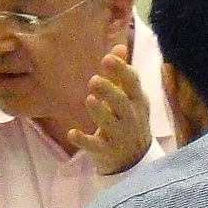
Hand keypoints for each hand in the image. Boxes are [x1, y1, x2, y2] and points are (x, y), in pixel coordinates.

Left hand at [66, 42, 153, 175]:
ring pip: (110, 124)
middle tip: (94, 80)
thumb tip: (119, 45)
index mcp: (137, 101)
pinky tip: (71, 132)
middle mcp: (130, 118)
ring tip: (90, 100)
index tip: (107, 58)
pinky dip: (83, 140)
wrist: (136, 162)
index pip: (133, 83)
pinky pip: (94, 146)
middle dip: (110, 91)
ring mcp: (119, 136)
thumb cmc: (129, 121)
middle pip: (122, 103)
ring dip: (100, 112)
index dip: (122, 70)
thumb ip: (121, 74)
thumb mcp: (129, 98)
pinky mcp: (106, 152)